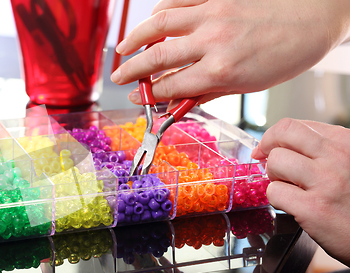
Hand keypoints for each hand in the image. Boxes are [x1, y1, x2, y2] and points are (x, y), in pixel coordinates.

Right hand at [111, 0, 349, 104]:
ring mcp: (213, 13)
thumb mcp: (249, 85)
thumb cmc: (287, 54)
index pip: (171, 86)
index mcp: (221, 71)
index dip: (150, 95)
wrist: (316, 15)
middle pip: (157, 57)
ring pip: (159, 24)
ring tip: (122, 49)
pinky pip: (178, 1)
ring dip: (135, 39)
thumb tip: (178, 101)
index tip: (139, 99)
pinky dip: (160, 11)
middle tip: (119, 78)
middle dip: (132, 71)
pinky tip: (153, 21)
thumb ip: (208, 91)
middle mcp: (212, 41)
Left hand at [252, 118, 349, 265]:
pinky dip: (276, 199)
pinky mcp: (313, 209)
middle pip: (283, 134)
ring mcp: (326, 182)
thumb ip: (326, 150)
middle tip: (262, 157)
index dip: (274, 136)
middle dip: (266, 145)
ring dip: (273, 175)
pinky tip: (291, 204)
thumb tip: (286, 142)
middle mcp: (338, 158)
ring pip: (275, 161)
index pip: (296, 126)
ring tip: (286, 185)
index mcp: (346, 143)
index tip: (268, 145)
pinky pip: (275, 192)